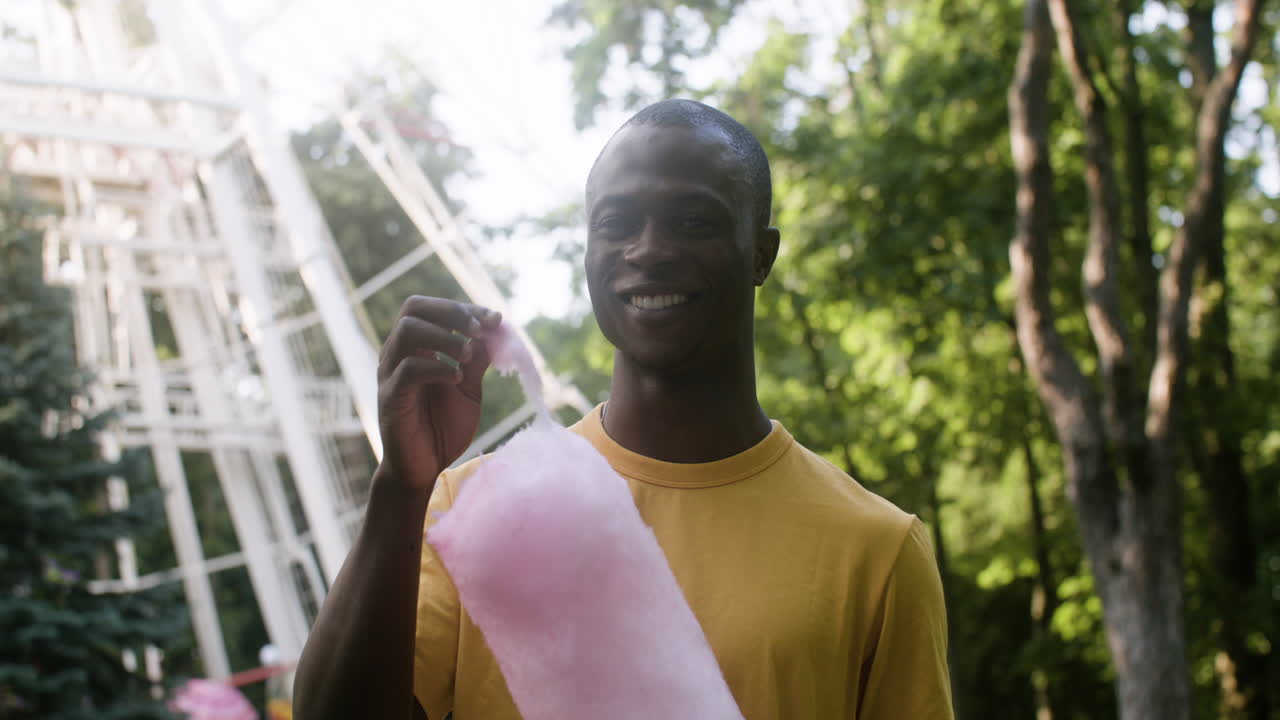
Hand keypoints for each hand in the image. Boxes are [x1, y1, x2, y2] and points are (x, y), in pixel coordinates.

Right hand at [376, 296, 500, 492]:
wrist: (424, 467)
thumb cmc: (443, 426)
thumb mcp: (468, 388)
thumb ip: (477, 359)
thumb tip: (496, 328)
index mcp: (416, 346)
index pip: (433, 308)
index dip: (466, 308)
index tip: (495, 319)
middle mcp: (398, 353)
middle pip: (413, 307)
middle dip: (452, 313)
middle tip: (479, 331)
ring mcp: (390, 373)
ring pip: (408, 331)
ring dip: (444, 338)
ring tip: (468, 357)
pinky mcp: (391, 397)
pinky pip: (408, 369)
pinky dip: (437, 367)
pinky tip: (457, 379)